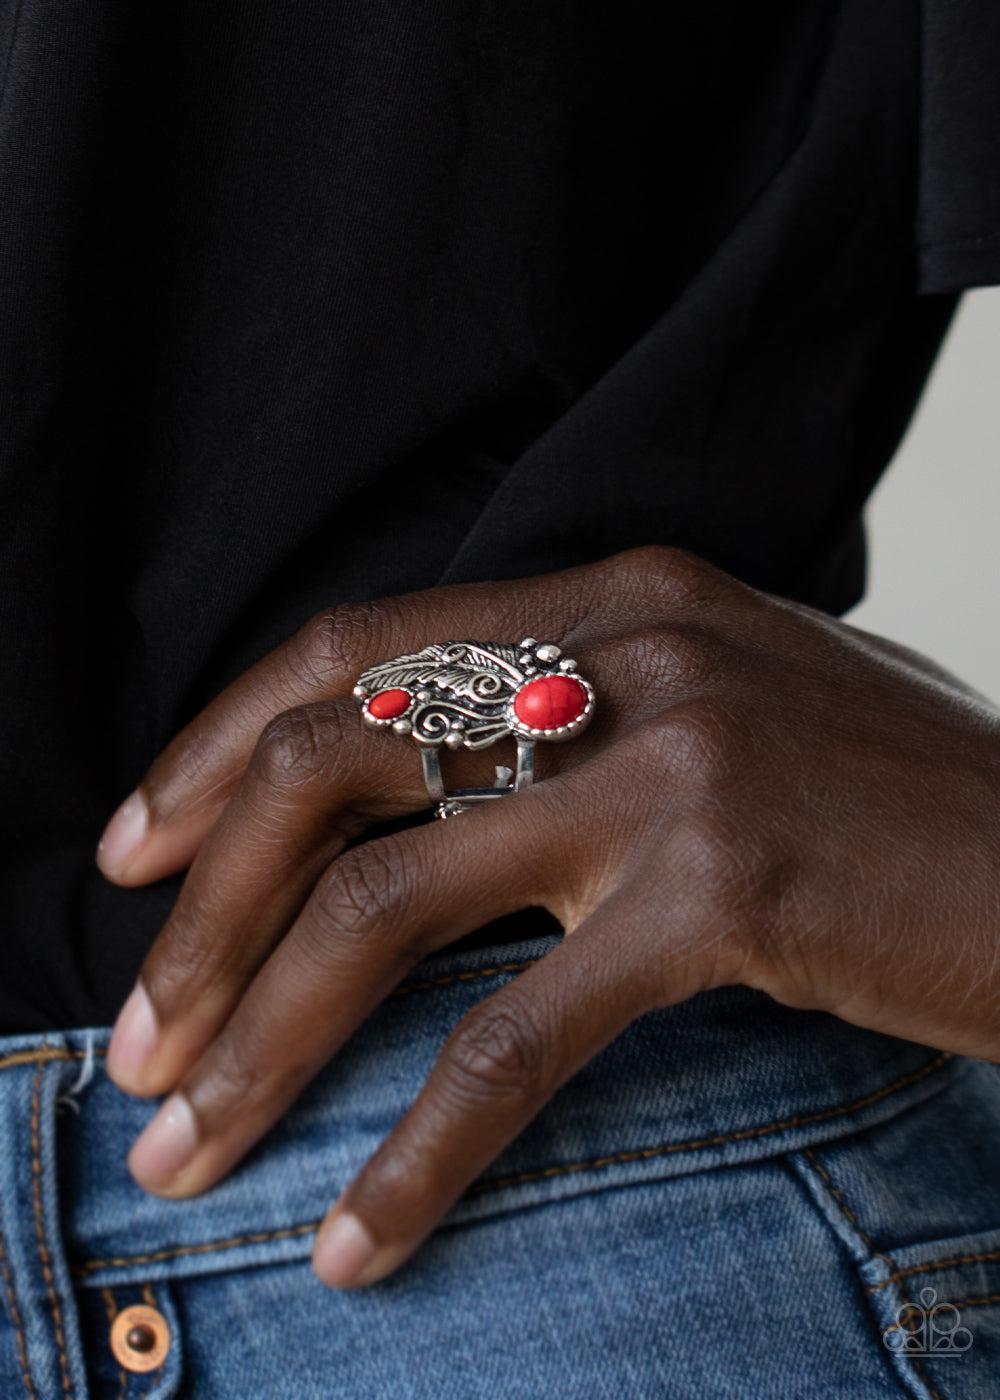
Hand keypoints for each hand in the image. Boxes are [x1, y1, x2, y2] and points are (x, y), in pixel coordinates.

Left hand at [98, 546, 999, 1288]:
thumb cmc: (893, 801)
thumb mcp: (727, 707)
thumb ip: (584, 713)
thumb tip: (422, 798)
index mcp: (616, 599)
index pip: (354, 647)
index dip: (214, 745)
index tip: (132, 852)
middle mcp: (626, 656)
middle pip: (331, 762)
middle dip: (204, 909)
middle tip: (139, 1033)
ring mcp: (675, 766)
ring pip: (387, 903)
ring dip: (263, 1035)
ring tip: (190, 1143)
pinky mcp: (728, 893)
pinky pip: (513, 1040)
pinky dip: (417, 1150)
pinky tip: (358, 1238)